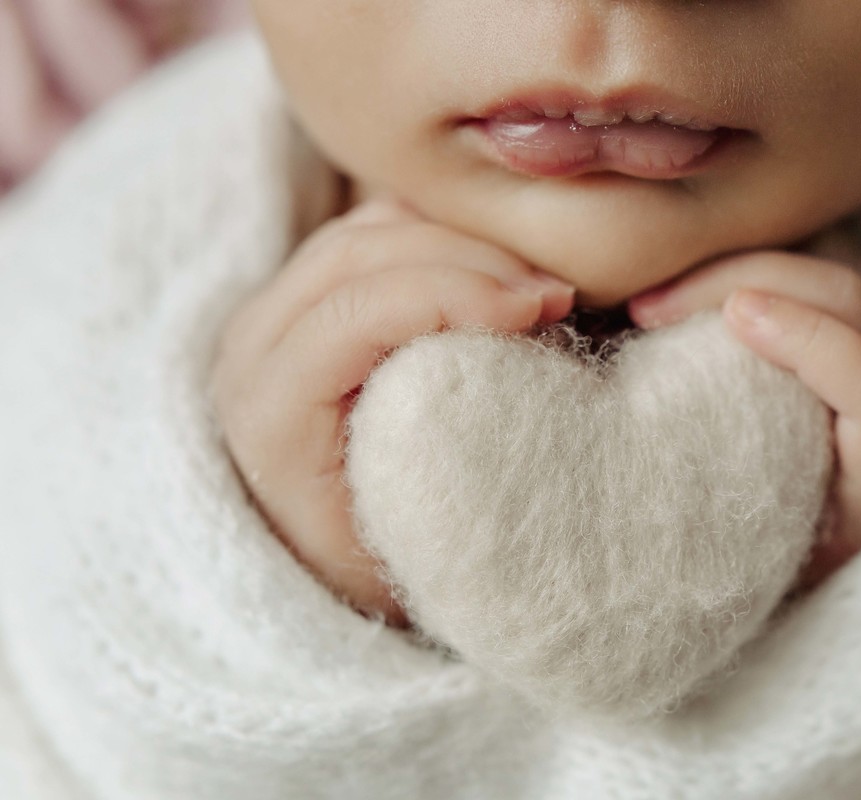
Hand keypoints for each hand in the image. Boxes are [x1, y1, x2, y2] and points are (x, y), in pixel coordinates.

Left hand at [210, 197, 575, 622]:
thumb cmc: (381, 558)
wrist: (318, 565)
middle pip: (357, 252)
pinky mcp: (300, 295)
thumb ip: (467, 448)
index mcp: (269, 414)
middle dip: (469, 256)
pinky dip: (439, 235)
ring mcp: (270, 314)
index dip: (453, 292)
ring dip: (458, 240)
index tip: (540, 309)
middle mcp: (252, 350)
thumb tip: (548, 357)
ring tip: (534, 288)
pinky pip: (371, 232)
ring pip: (363, 229)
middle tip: (556, 294)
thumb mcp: (418, 527)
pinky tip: (494, 274)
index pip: (356, 313)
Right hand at [627, 228, 860, 588]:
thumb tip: (618, 423)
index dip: (817, 343)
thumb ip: (711, 496)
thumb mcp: (748, 550)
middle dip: (747, 280)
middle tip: (646, 307)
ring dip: (739, 261)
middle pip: (854, 303)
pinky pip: (816, 252)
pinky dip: (748, 253)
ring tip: (653, 294)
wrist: (828, 524)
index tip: (733, 317)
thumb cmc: (765, 548)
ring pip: (834, 261)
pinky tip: (687, 275)